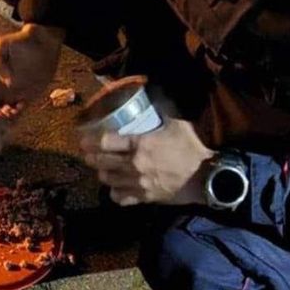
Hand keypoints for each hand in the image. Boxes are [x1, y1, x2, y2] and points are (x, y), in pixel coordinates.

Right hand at [0, 23, 64, 113]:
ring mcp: (11, 94)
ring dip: (2, 116)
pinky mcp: (26, 97)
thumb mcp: (2, 44)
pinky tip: (18, 106)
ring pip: (1, 113)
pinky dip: (16, 114)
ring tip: (7, 109)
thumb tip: (4, 80)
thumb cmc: (20, 41)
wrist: (43, 43)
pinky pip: (18, 112)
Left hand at [80, 118, 215, 205]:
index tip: (81, 139)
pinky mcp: (145, 198)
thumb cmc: (192, 147)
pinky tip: (116, 187)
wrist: (208, 176)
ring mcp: (138, 184)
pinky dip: (114, 193)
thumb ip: (161, 108)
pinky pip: (120, 198)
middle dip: (90, 157)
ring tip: (101, 168)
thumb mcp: (177, 122)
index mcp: (140, 144)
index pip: (105, 142)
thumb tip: (152, 91)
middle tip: (87, 153)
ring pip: (107, 181)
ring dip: (101, 173)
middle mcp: (134, 165)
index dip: (89, 140)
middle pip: (101, 163)